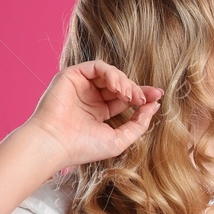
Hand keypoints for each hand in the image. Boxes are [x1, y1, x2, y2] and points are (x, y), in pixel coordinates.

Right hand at [25, 60, 162, 168]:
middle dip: (136, 89)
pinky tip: (118, 87)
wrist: (55, 144)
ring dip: (125, 82)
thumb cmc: (83, 147)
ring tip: (130, 95)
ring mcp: (81, 86)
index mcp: (99, 112)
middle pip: (121, 85)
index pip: (124, 98)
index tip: (157, 96)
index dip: (142, 95)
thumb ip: (139, 124)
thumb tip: (154, 106)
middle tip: (144, 98)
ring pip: (111, 74)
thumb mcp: (119, 139)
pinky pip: (97, 67)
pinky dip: (112, 74)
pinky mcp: (72, 76)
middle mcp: (90, 97)